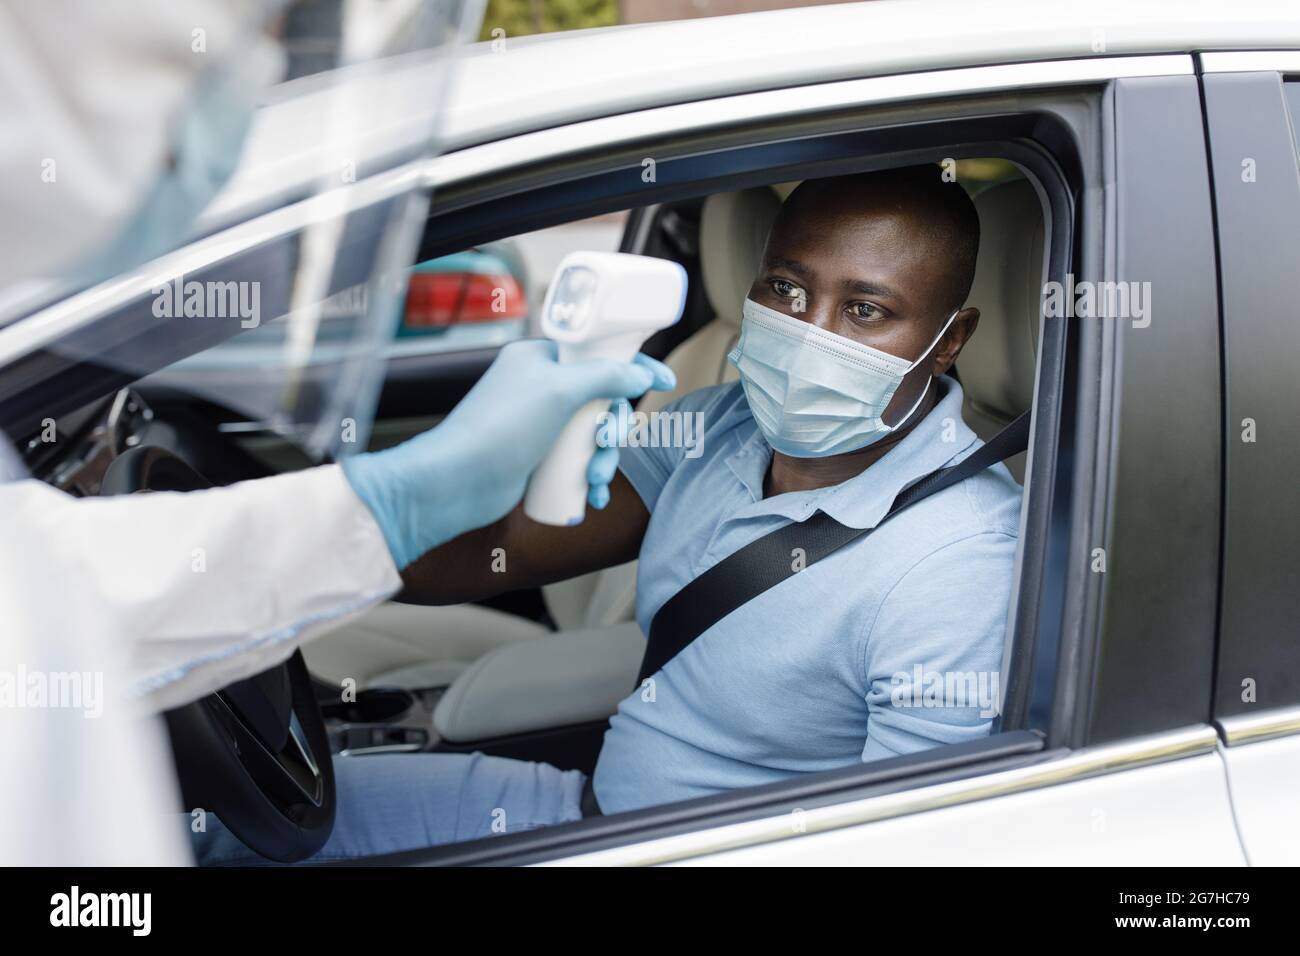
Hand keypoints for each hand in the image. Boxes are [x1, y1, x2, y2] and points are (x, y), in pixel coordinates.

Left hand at [342, 339, 674, 567]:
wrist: (456, 483)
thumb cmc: (498, 430)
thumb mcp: (560, 390)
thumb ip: (605, 375)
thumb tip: (637, 374)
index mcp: (540, 358)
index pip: (599, 353)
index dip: (634, 367)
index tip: (664, 381)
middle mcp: (540, 387)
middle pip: (603, 399)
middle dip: (614, 428)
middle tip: (607, 443)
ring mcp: (538, 423)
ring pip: (592, 434)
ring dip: (603, 458)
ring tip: (594, 479)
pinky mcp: (536, 455)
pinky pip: (577, 460)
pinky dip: (590, 477)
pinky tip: (594, 496)